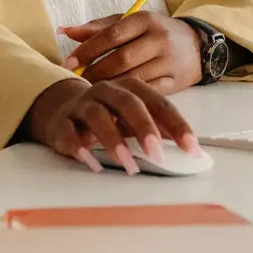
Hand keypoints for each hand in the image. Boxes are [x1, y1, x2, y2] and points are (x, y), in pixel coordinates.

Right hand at [20, 73, 199, 174]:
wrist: (60, 107)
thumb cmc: (107, 116)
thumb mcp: (133, 119)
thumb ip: (158, 129)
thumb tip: (190, 150)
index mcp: (130, 88)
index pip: (158, 104)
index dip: (176, 125)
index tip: (191, 149)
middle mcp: (106, 91)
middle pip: (127, 103)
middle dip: (144, 128)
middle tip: (157, 154)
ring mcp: (82, 105)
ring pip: (97, 116)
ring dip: (113, 140)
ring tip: (127, 164)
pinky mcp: (60, 122)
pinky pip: (68, 132)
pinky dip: (78, 146)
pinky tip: (90, 161)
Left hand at [59, 12, 202, 93]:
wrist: (196, 46)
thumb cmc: (153, 33)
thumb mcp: (129, 23)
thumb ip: (97, 28)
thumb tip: (63, 31)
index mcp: (145, 20)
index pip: (112, 34)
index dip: (88, 49)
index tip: (68, 63)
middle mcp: (159, 39)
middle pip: (122, 59)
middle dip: (96, 72)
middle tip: (77, 82)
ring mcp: (168, 62)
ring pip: (134, 78)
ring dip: (109, 88)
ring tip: (90, 93)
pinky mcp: (175, 82)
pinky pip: (147, 93)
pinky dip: (128, 100)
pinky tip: (111, 104)